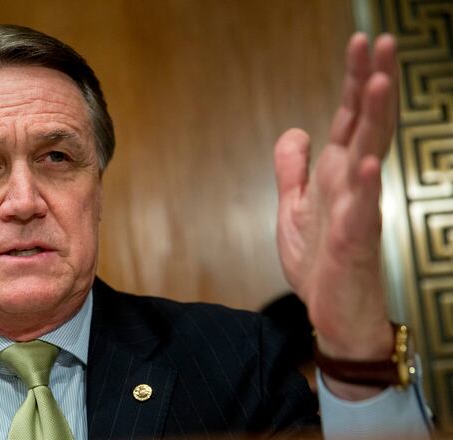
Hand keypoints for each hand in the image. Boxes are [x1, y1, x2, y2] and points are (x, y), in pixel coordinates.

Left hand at [273, 33, 398, 395]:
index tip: (362, 40)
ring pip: (369, 158)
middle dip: (372, 84)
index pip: (349, 117)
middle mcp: (352, 185)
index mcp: (337, 173)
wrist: (328, 313)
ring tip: (379, 84)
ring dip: (375, 121)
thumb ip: (294, 170)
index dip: (354, 80)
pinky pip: (361, 213)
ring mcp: (357, 211)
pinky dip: (365, 188)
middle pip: (365, 125)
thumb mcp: (293, 208)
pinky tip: (368, 164)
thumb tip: (296, 130)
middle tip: (382, 41)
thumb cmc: (319, 261)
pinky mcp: (354, 244)